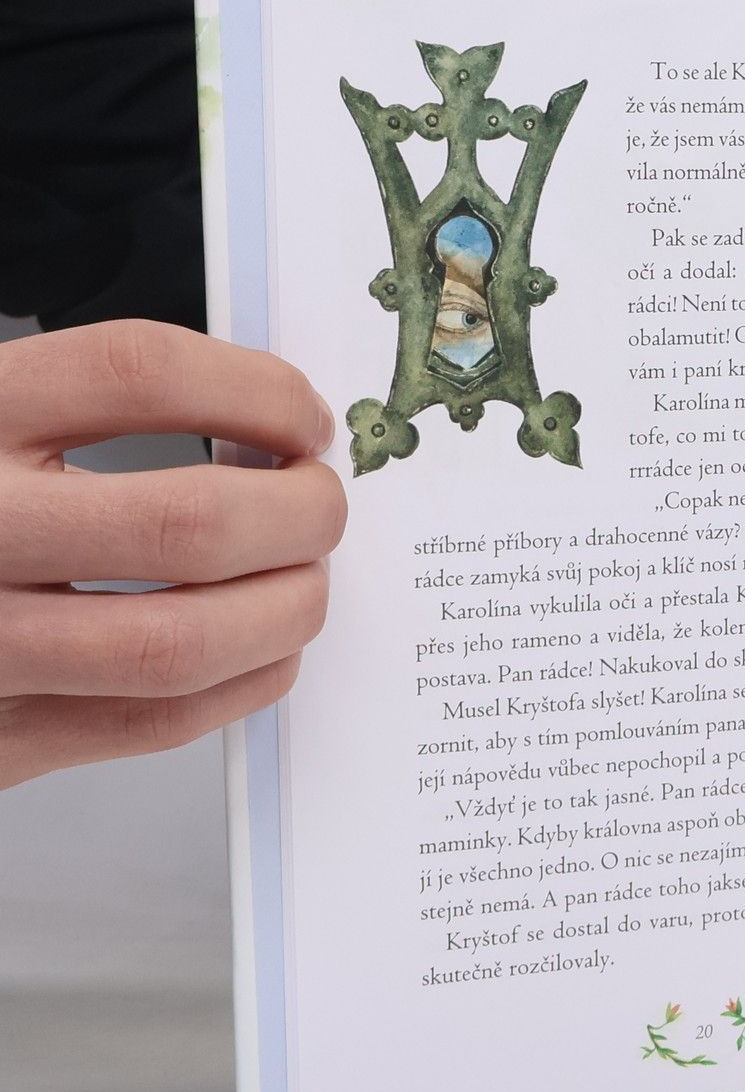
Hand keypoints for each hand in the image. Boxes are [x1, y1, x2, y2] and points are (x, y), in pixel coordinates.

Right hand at [0, 321, 344, 788]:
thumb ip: (76, 407)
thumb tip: (260, 415)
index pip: (139, 370)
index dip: (257, 390)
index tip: (302, 417)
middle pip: (186, 520)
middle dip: (299, 514)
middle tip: (322, 504)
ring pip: (183, 641)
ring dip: (287, 608)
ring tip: (305, 578)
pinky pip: (153, 721)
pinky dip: (244, 681)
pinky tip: (262, 649)